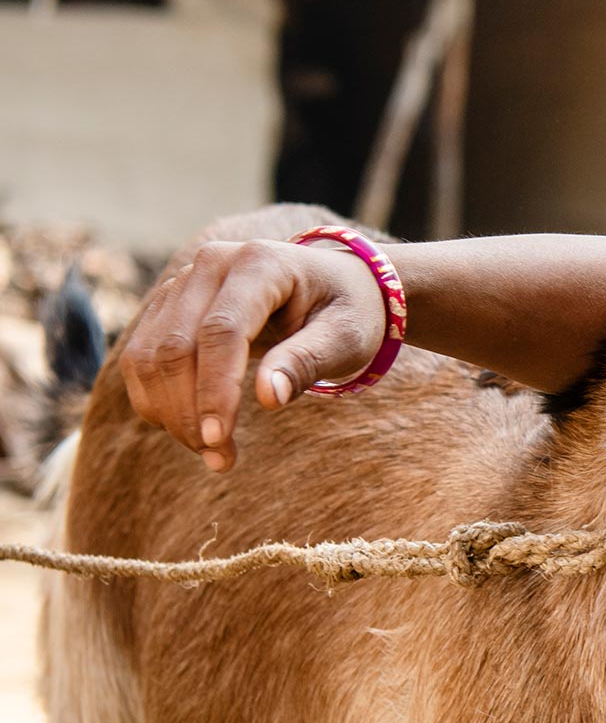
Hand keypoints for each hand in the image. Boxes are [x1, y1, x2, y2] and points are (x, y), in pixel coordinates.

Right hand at [120, 238, 388, 470]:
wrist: (330, 284)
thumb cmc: (346, 312)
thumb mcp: (346, 337)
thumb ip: (307, 361)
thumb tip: (268, 398)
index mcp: (260, 263)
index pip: (222, 331)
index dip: (215, 389)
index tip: (218, 440)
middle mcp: (211, 264)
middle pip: (176, 345)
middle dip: (190, 411)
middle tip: (220, 459)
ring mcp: (183, 282)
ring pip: (148, 355)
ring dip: (169, 412)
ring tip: (211, 452)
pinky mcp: (167, 306)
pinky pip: (142, 358)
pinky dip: (157, 400)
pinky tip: (190, 430)